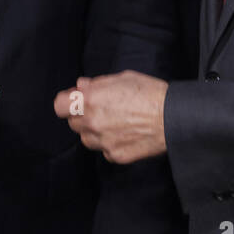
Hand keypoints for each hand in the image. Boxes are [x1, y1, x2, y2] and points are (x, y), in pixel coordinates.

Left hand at [53, 71, 167, 163]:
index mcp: (91, 99)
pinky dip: (110, 143)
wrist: (173, 118)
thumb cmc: (150, 93)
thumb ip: (97, 83)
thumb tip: (80, 86)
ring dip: (94, 131)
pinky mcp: (115, 155)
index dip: (68, 102)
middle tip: (101, 110)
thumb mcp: (122, 78)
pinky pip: (104, 150)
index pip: (60, 106)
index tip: (76, 101)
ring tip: (114, 123)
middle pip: (72, 123)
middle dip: (82, 116)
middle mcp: (93, 122)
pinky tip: (125, 134)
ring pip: (86, 138)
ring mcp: (103, 141)